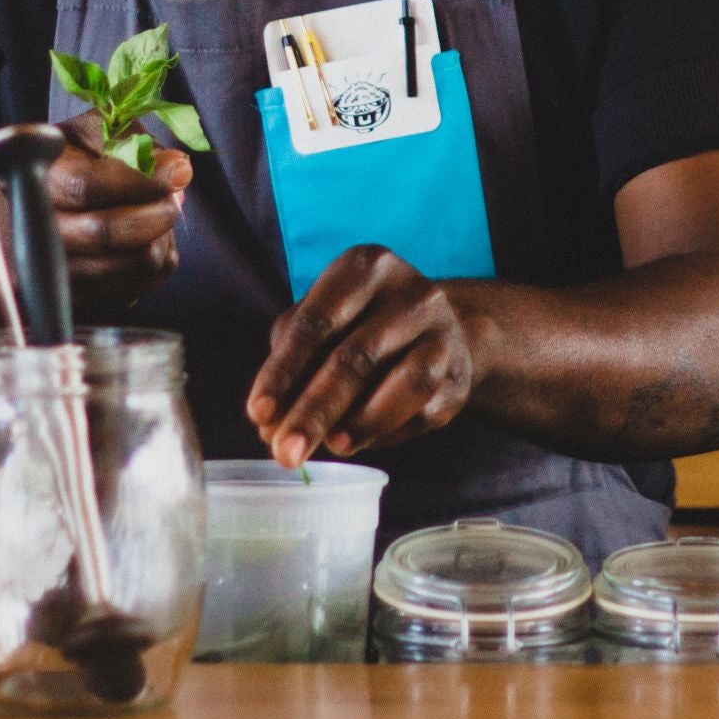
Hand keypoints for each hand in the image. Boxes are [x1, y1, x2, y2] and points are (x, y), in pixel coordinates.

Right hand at [49, 112, 188, 309]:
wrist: (21, 212)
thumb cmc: (64, 165)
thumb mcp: (87, 133)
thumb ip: (130, 139)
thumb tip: (177, 165)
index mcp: (31, 177)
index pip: (88, 186)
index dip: (141, 180)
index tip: (175, 171)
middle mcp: (32, 230)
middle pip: (106, 232)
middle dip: (157, 212)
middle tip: (174, 197)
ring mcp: (49, 272)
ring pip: (131, 263)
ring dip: (161, 237)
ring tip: (159, 215)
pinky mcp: (73, 298)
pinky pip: (138, 286)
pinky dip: (154, 261)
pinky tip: (146, 240)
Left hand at [245, 246, 475, 467]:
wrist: (436, 328)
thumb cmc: (361, 323)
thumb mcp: (322, 321)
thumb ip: (291, 364)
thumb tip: (269, 424)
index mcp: (366, 267)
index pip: (316, 322)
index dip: (283, 371)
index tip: (258, 413)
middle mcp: (411, 292)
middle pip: (356, 357)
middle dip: (314, 411)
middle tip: (284, 451)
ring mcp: (443, 332)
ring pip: (406, 383)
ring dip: (360, 423)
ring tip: (330, 447)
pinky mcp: (460, 373)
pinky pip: (425, 411)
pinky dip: (387, 432)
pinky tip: (357, 441)